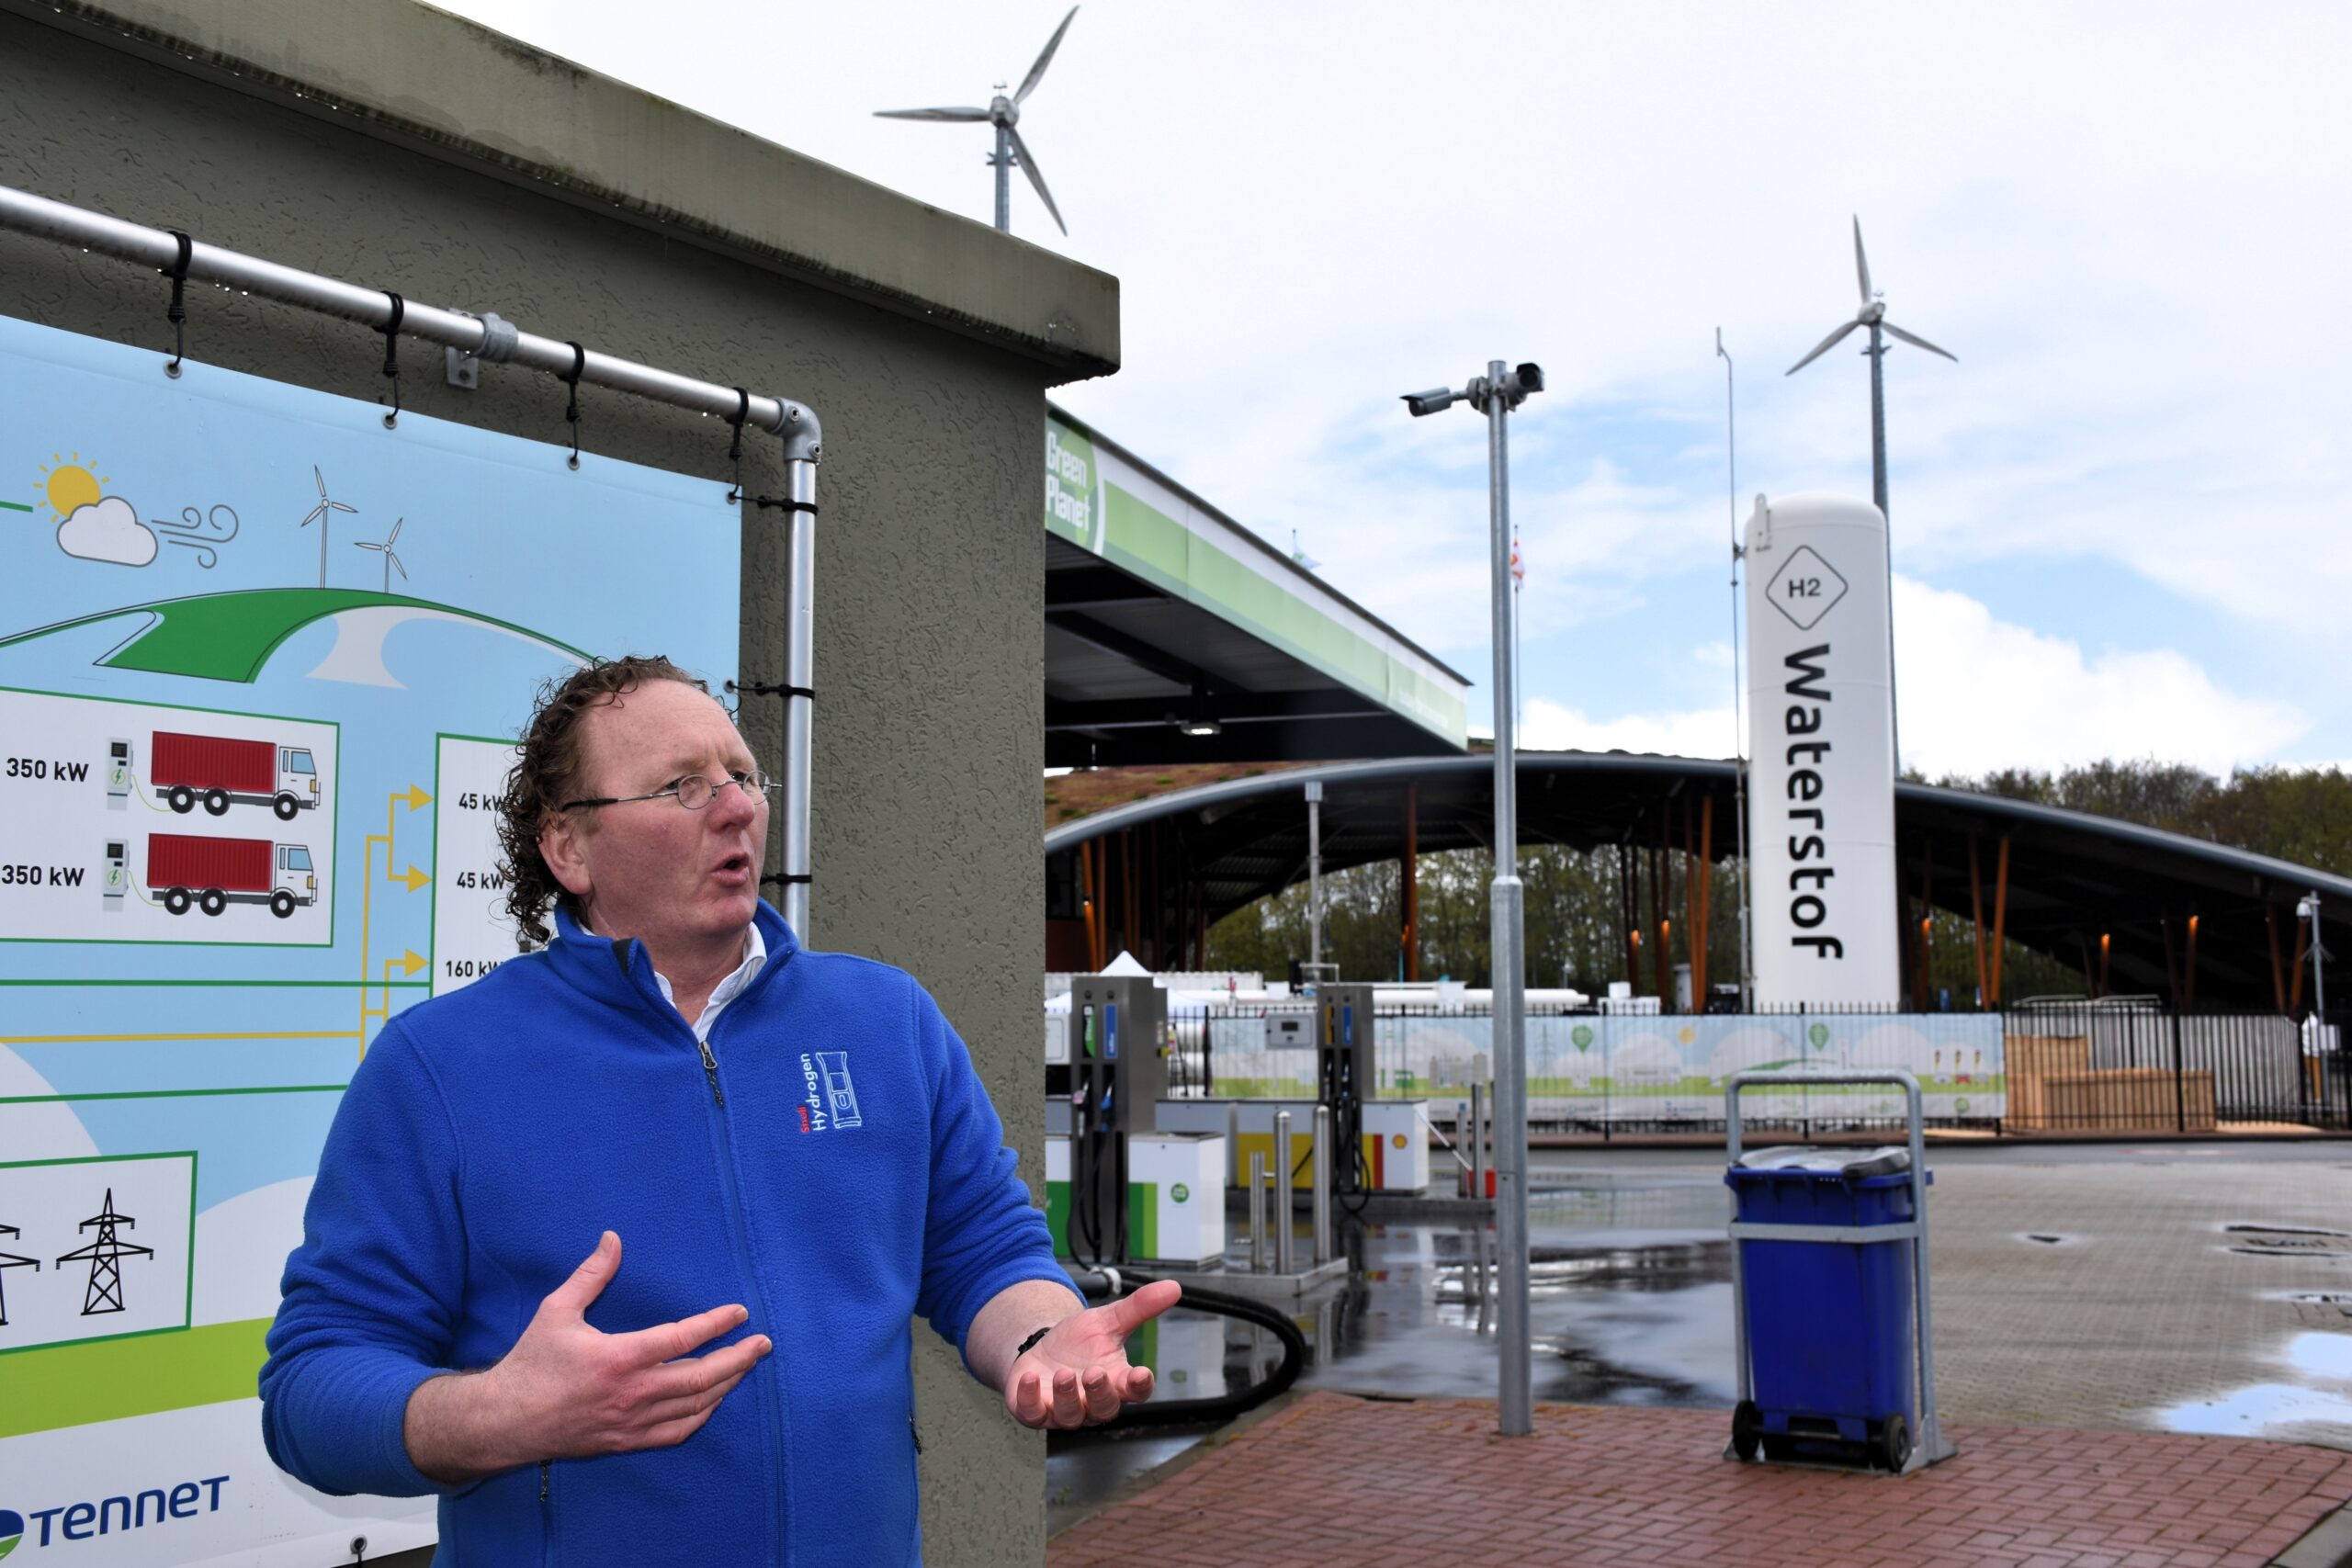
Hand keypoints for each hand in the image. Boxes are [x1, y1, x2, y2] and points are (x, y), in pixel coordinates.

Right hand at [456, 1231, 769, 1469]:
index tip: (740, 1312)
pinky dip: (702, 1415)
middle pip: (702, 1377)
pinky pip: (677, 1432)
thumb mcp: (557, 1311)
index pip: (683, 1340)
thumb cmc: (532, 1363)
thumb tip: (613, 1238)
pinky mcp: (627, 1442)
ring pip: (695, 1406)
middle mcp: (633, 1393)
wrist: (505, 1422)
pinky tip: (714, 1400)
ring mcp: (633, 1422)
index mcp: (619, 1358)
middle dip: (738, 1358)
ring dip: (727, 1385)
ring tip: (746, 1365)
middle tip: (763, 1343)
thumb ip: (590, 1274)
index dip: (716, 1324)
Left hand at [1003, 1280, 1180, 1429]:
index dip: (1140, 1385)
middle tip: (1095, 1373)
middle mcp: (1093, 1401)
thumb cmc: (1080, 1343)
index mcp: (1116, 1381)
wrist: (1042, 1351)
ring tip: (1064, 1374)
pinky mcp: (1035, 1411)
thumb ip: (1139, 1308)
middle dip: (1100, 1392)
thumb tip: (1174, 1287)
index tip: (1142, 1374)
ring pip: (1071, 1415)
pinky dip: (1030, 1400)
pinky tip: (1030, 1379)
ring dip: (1068, 1396)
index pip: (1136, 1391)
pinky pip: (1033, 1414)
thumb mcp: (1108, 1320)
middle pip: (1104, 1408)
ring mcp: (1063, 1409)